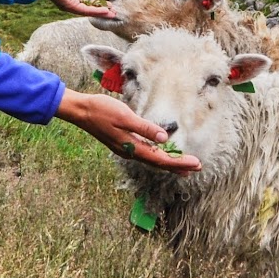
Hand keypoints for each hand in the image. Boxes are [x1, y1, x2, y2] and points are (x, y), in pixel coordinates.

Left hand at [46, 0, 114, 19]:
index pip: (86, 1)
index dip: (97, 3)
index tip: (108, 4)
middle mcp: (70, 2)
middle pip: (89, 8)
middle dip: (102, 10)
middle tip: (114, 13)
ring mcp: (70, 5)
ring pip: (89, 11)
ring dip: (102, 13)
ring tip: (113, 14)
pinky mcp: (70, 6)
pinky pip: (86, 10)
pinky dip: (96, 11)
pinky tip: (106, 12)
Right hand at [56, 89, 198, 172]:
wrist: (81, 111)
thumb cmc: (102, 110)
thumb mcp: (125, 116)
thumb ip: (144, 128)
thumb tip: (164, 138)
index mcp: (132, 146)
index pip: (161, 158)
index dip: (179, 162)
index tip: (195, 164)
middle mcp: (130, 151)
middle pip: (158, 163)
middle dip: (178, 166)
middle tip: (197, 167)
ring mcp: (125, 148)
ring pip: (151, 160)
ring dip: (168, 163)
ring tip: (184, 167)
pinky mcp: (122, 144)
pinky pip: (144, 154)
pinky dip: (157, 156)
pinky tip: (161, 154)